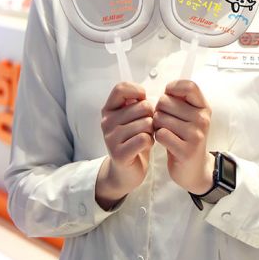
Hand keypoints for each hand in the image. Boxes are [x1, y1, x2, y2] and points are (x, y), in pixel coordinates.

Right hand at [95, 82, 154, 209]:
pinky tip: (145, 146)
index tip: (143, 100)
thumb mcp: (131, 118)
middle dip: (151, 116)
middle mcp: (107, 122)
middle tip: (147, 127)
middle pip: (142, 106)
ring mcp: (111, 138)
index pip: (121, 88)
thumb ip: (135, 103)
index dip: (137, 90)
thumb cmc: (133, 139)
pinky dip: (150, 142)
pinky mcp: (119, 154)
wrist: (125, 171)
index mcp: (108, 109)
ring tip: (145, 137)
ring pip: (146, 123)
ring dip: (151, 131)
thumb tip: (144, 95)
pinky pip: (144, 139)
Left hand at [153, 80, 214, 193]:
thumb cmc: (186, 138)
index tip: (168, 95)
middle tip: (164, 121)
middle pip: (166, 101)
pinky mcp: (186, 151)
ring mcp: (195, 135)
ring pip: (160, 118)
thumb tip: (167, 89)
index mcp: (204, 107)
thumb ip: (181, 101)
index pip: (189, 86)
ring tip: (164, 131)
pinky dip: (157, 137)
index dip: (173, 87)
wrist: (194, 169)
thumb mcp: (190, 116)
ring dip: (156, 125)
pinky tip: (164, 141)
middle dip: (158, 110)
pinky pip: (161, 134)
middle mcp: (202, 119)